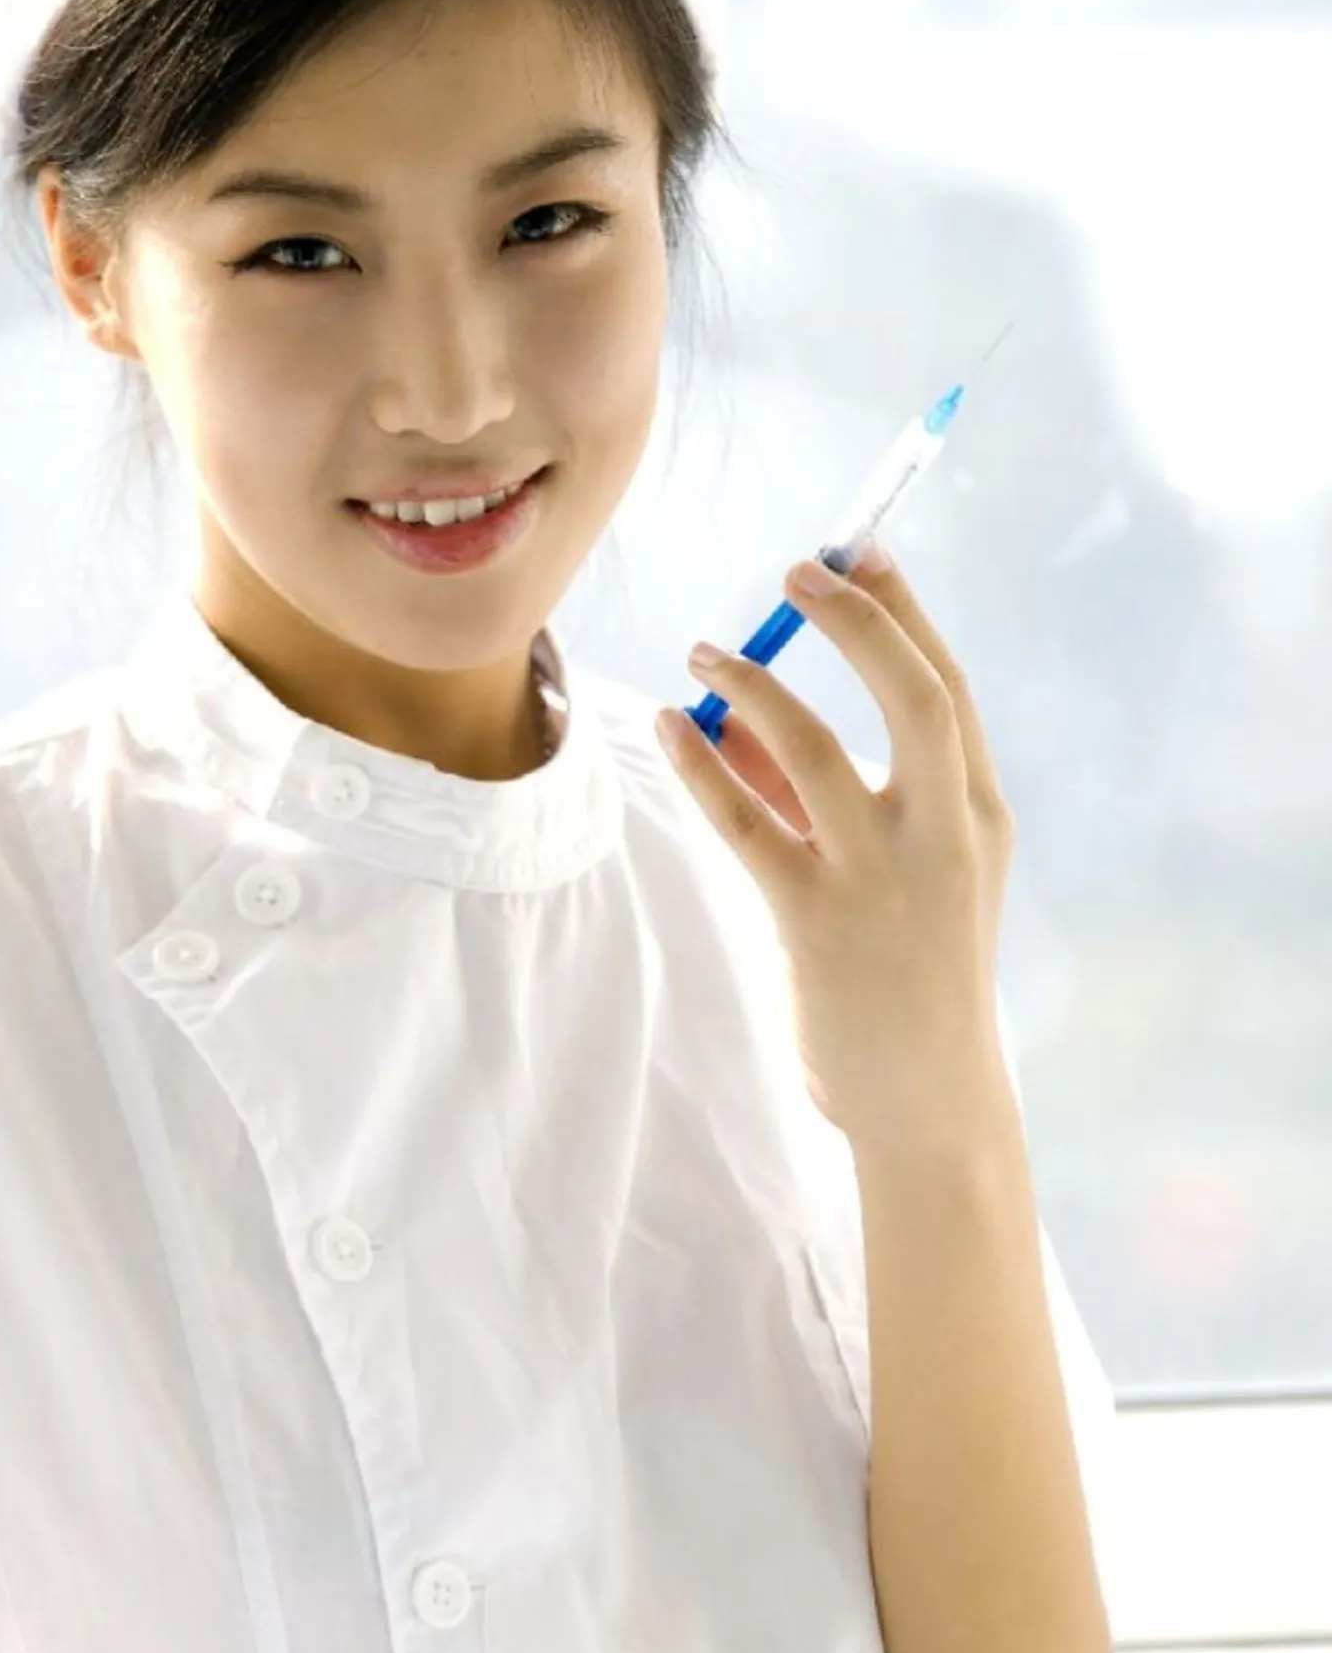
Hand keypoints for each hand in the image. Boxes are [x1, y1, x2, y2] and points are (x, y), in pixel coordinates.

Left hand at [655, 546, 1016, 1153]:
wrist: (929, 1102)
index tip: (861, 550)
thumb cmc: (914, 978)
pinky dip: (704, 767)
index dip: (903, 612)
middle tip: (795, 573)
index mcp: (980, 815)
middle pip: (910, 694)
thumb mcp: (906, 878)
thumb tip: (745, 720)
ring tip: (702, 653)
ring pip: (814, 749)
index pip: (947, 687)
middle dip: (854, 621)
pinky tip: (671, 730)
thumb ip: (837, 799)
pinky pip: (747, 823)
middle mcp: (944, 836)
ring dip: (753, 686)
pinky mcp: (817, 924)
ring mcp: (883, 880)